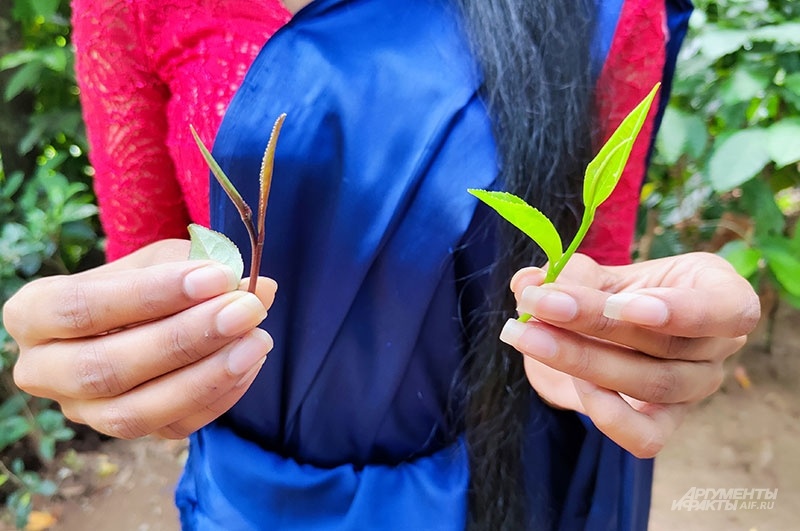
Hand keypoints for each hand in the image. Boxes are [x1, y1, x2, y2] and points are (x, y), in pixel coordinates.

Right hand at [3, 239, 276, 439]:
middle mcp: (44, 371)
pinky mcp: (125, 434)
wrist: (140, 317)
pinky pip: (172, 428)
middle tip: (245, 310)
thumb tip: (260, 288)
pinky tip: (251, 361)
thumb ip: (202, 269)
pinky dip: (218, 396)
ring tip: (257, 340)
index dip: (150, 294)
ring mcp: (83, 411)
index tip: (216, 276)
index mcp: (34, 314)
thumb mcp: (161, 261)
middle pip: (105, 369)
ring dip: (205, 377)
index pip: (81, 307)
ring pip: (135, 413)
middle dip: (184, 339)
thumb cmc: (145, 282)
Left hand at [499, 252, 759, 457]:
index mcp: (716, 289)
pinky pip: (647, 436)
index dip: (680, 310)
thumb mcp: (592, 272)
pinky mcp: (667, 421)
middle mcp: (718, 342)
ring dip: (581, 359)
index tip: (618, 303)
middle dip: (593, 322)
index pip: (728, 308)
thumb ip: (563, 274)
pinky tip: (570, 383)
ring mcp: (696, 386)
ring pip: (651, 383)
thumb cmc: (607, 289)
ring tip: (526, 334)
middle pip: (668, 343)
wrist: (596, 334)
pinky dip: (607, 413)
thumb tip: (528, 282)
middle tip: (539, 303)